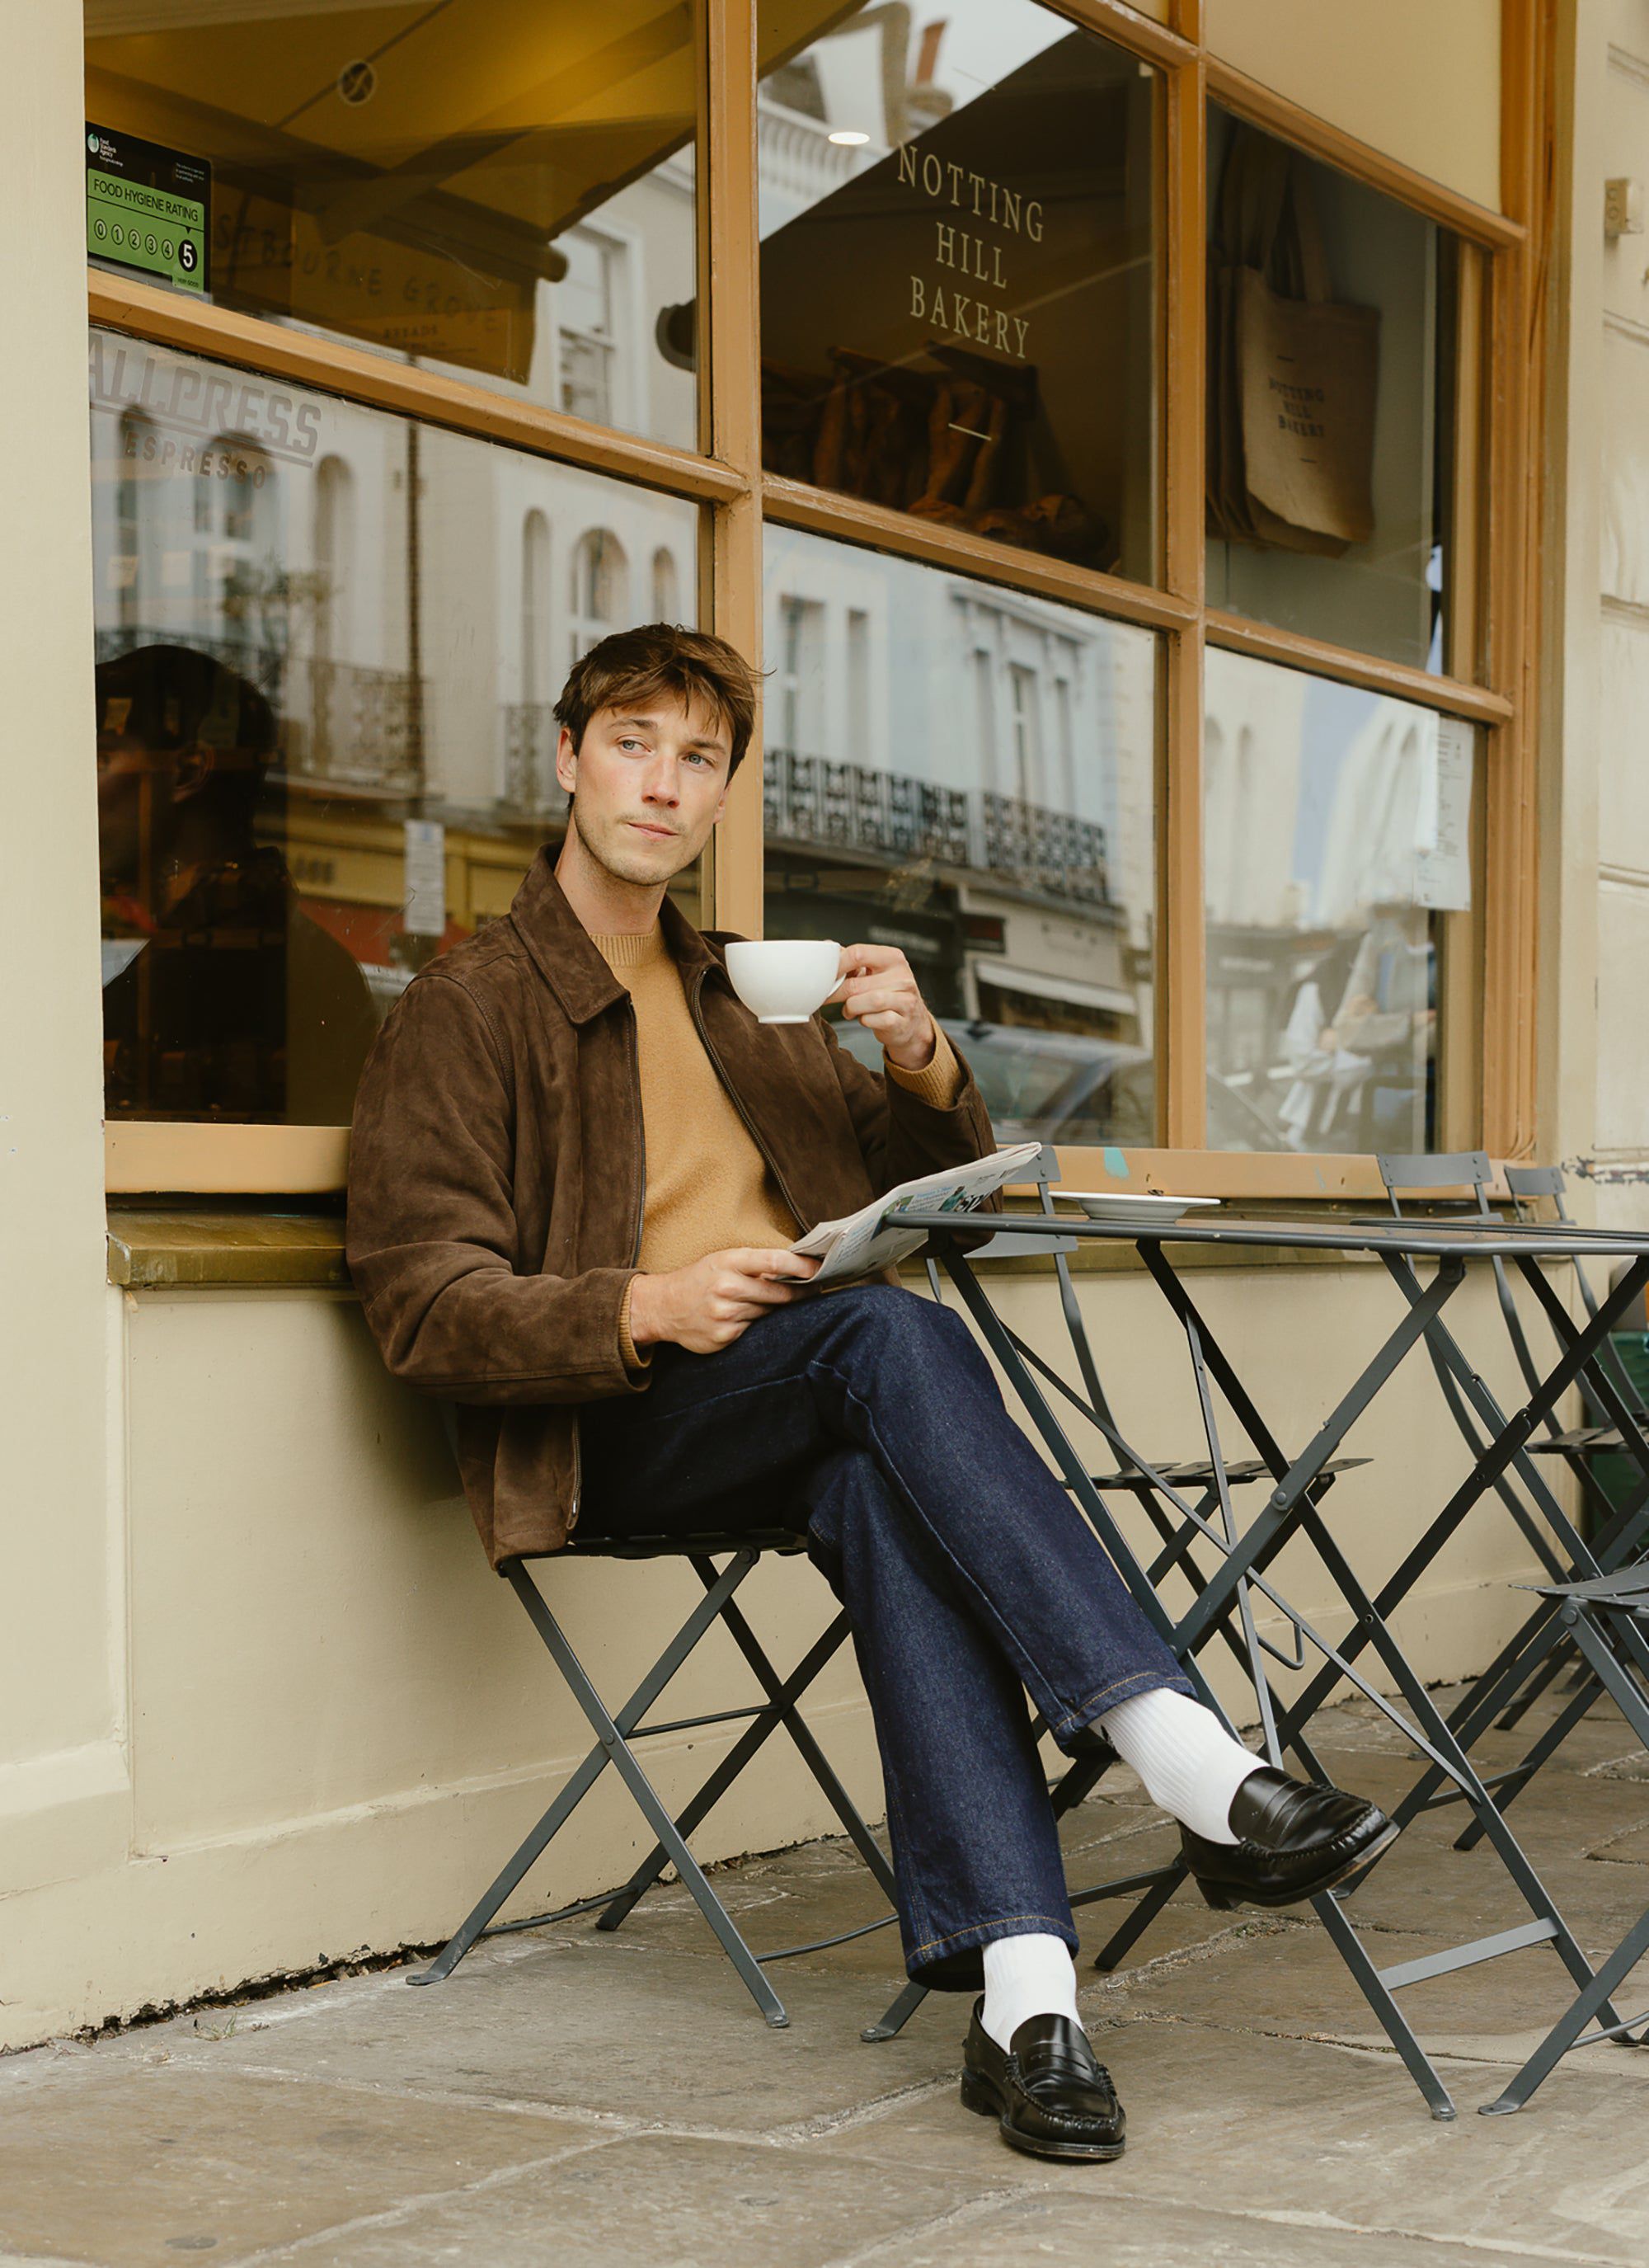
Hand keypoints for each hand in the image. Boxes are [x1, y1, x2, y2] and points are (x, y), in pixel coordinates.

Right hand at [627, 1246, 820, 1354]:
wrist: (664, 1307)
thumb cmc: (699, 1279)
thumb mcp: (721, 1261)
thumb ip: (754, 1264)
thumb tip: (794, 1268)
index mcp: (728, 1262)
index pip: (774, 1261)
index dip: (801, 1265)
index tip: (819, 1268)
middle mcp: (727, 1287)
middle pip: (778, 1292)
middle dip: (801, 1291)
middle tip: (817, 1287)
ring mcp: (726, 1314)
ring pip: (767, 1311)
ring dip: (777, 1307)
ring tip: (785, 1300)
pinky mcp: (725, 1336)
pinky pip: (753, 1329)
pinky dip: (755, 1322)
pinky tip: (748, 1315)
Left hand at [831, 943, 935, 1070]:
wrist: (912, 1022)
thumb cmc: (888, 994)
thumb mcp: (875, 973)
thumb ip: (853, 961)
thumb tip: (828, 948)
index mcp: (893, 958)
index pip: (858, 953)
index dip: (836, 965)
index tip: (825, 975)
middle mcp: (902, 977)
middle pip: (856, 983)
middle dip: (837, 993)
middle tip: (829, 997)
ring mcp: (904, 1000)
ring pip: (863, 1002)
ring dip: (850, 1007)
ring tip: (851, 1009)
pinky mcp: (901, 1022)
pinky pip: (872, 1020)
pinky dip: (863, 1020)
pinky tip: (865, 1018)